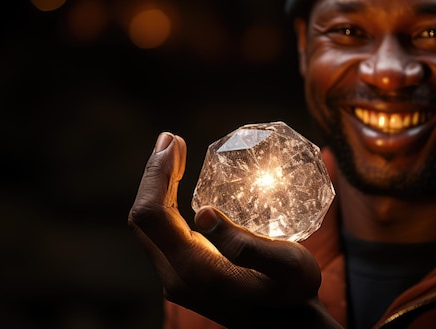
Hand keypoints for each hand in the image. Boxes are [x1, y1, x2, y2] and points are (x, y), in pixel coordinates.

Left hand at [128, 132, 342, 328]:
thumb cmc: (292, 295)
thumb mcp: (286, 266)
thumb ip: (246, 245)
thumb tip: (203, 212)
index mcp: (193, 268)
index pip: (152, 214)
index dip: (156, 174)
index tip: (172, 141)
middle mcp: (175, 275)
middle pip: (144, 218)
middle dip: (153, 174)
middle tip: (171, 140)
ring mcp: (178, 277)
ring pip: (151, 226)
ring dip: (158, 187)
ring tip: (173, 155)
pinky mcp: (186, 275)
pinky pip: (163, 233)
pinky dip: (167, 202)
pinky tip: (183, 186)